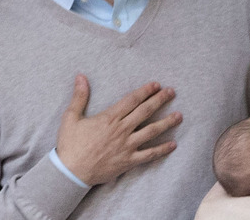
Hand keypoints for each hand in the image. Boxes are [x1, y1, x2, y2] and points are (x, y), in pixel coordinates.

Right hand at [56, 74, 182, 185]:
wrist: (71, 172)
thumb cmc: (70, 145)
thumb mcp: (71, 117)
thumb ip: (79, 96)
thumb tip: (81, 77)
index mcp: (110, 118)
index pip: (132, 100)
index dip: (145, 91)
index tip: (156, 85)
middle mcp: (122, 130)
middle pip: (145, 111)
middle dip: (160, 100)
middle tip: (172, 92)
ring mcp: (127, 146)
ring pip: (151, 131)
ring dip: (166, 122)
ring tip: (179, 116)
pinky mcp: (129, 161)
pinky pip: (149, 154)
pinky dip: (162, 150)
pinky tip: (173, 145)